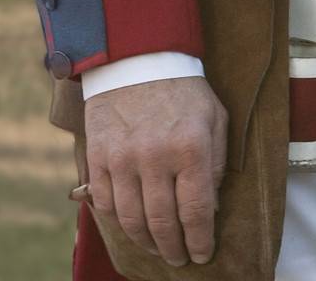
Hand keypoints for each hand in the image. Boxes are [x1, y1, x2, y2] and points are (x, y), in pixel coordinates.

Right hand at [85, 76, 227, 266]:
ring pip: (133, 221)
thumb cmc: (182, 89)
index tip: (203, 254)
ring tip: (158, 247)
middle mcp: (155, 157)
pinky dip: (120, 221)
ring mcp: (123, 159)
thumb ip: (217, 162)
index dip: (200, 240)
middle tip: (180, 258)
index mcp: (190, 146)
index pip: (196, 211)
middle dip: (174, 248)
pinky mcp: (99, 158)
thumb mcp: (214, 117)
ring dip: (147, 242)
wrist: (137, 58)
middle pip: (163, 223)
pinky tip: (133, 224)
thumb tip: (211, 207)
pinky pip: (107, 205)